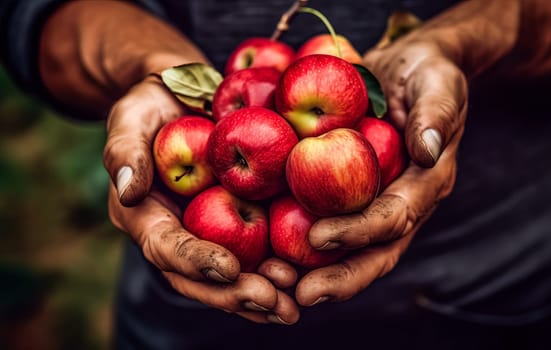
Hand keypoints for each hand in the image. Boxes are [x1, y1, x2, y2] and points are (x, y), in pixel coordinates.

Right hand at [104, 76, 299, 323]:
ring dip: (261, 294)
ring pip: (231, 276)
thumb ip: (125, 150)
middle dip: (235, 294)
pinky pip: (256, 253)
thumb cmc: (153, 105)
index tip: (229, 268)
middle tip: (273, 303)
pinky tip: (302, 281)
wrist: (185, 96)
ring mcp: (209, 233)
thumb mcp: (132, 116)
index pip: (166, 247)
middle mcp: (178, 234)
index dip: (195, 261)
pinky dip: (276, 270)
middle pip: (201, 277)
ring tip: (292, 305)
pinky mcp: (238, 221)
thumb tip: (128, 190)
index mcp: (147, 217)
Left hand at [294, 37, 467, 305]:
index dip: (359, 231)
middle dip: (339, 278)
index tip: (319, 237)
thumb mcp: (437, 81)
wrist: (405, 70)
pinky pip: (325, 223)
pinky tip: (267, 252)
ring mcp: (373, 203)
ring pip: (348, 250)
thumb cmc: (426, 73)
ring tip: (274, 283)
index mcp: (425, 184)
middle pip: (373, 253)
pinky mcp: (347, 195)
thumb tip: (428, 148)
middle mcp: (399, 203)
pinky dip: (299, 243)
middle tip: (300, 295)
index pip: (394, 218)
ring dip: (314, 272)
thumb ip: (435, 112)